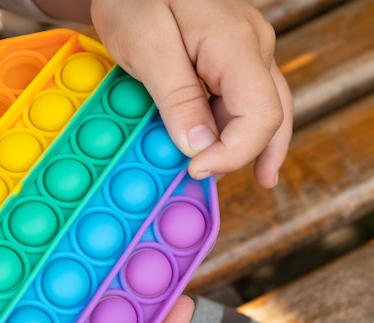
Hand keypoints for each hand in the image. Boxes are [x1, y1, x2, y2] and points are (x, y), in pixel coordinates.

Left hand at [36, 0, 292, 187]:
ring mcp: (245, 49)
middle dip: (248, 155)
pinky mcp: (229, 54)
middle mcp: (252, 47)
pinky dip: (231, 125)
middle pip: (272, 114)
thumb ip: (177, 96)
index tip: (196, 170)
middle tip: (216, 182)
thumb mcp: (146, 46)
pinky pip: (242, 96)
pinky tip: (218, 144)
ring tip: (222, 174)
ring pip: (263, 106)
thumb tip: (199, 147)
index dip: (233, 153)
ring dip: (245, 145)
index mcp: (235, 44)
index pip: (261, 114)